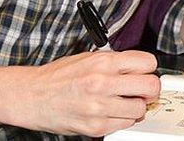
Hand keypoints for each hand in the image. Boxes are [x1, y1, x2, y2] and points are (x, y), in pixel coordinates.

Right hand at [13, 50, 159, 136]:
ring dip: (136, 106)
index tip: (144, 72)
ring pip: (140, 109)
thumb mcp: (88, 58)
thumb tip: (138, 67)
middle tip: (142, 89)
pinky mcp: (95, 127)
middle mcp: (103, 84)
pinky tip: (112, 111)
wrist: (33, 96)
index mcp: (103, 63)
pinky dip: (123, 119)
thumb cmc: (58, 77)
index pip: (147, 63)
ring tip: (123, 101)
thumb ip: (114, 62)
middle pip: (151, 87)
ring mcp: (99, 107)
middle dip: (149, 88)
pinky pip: (125, 124)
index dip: (148, 68)